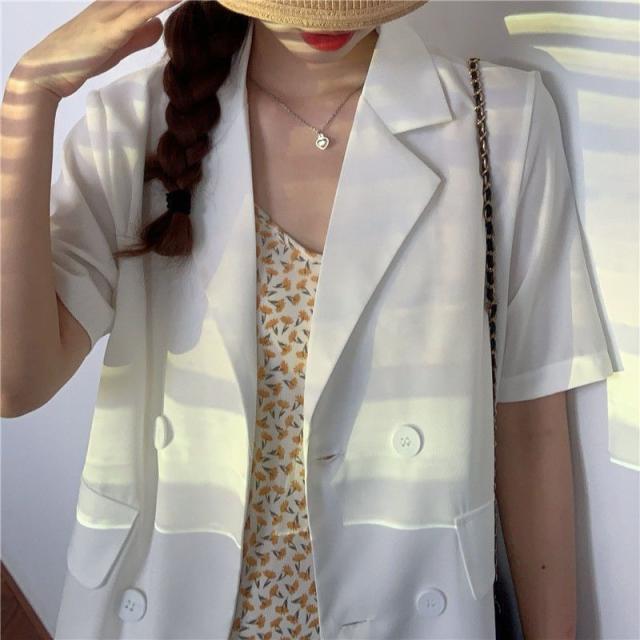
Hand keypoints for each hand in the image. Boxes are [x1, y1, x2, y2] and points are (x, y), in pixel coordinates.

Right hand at [13, 0, 181, 99]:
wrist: (50, 68)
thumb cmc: (81, 56)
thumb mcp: (119, 44)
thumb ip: (139, 35)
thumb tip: (159, 26)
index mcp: (113, 3)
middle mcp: (112, 2)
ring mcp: (111, 13)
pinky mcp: (112, 30)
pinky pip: (141, 12)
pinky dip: (161, 3)